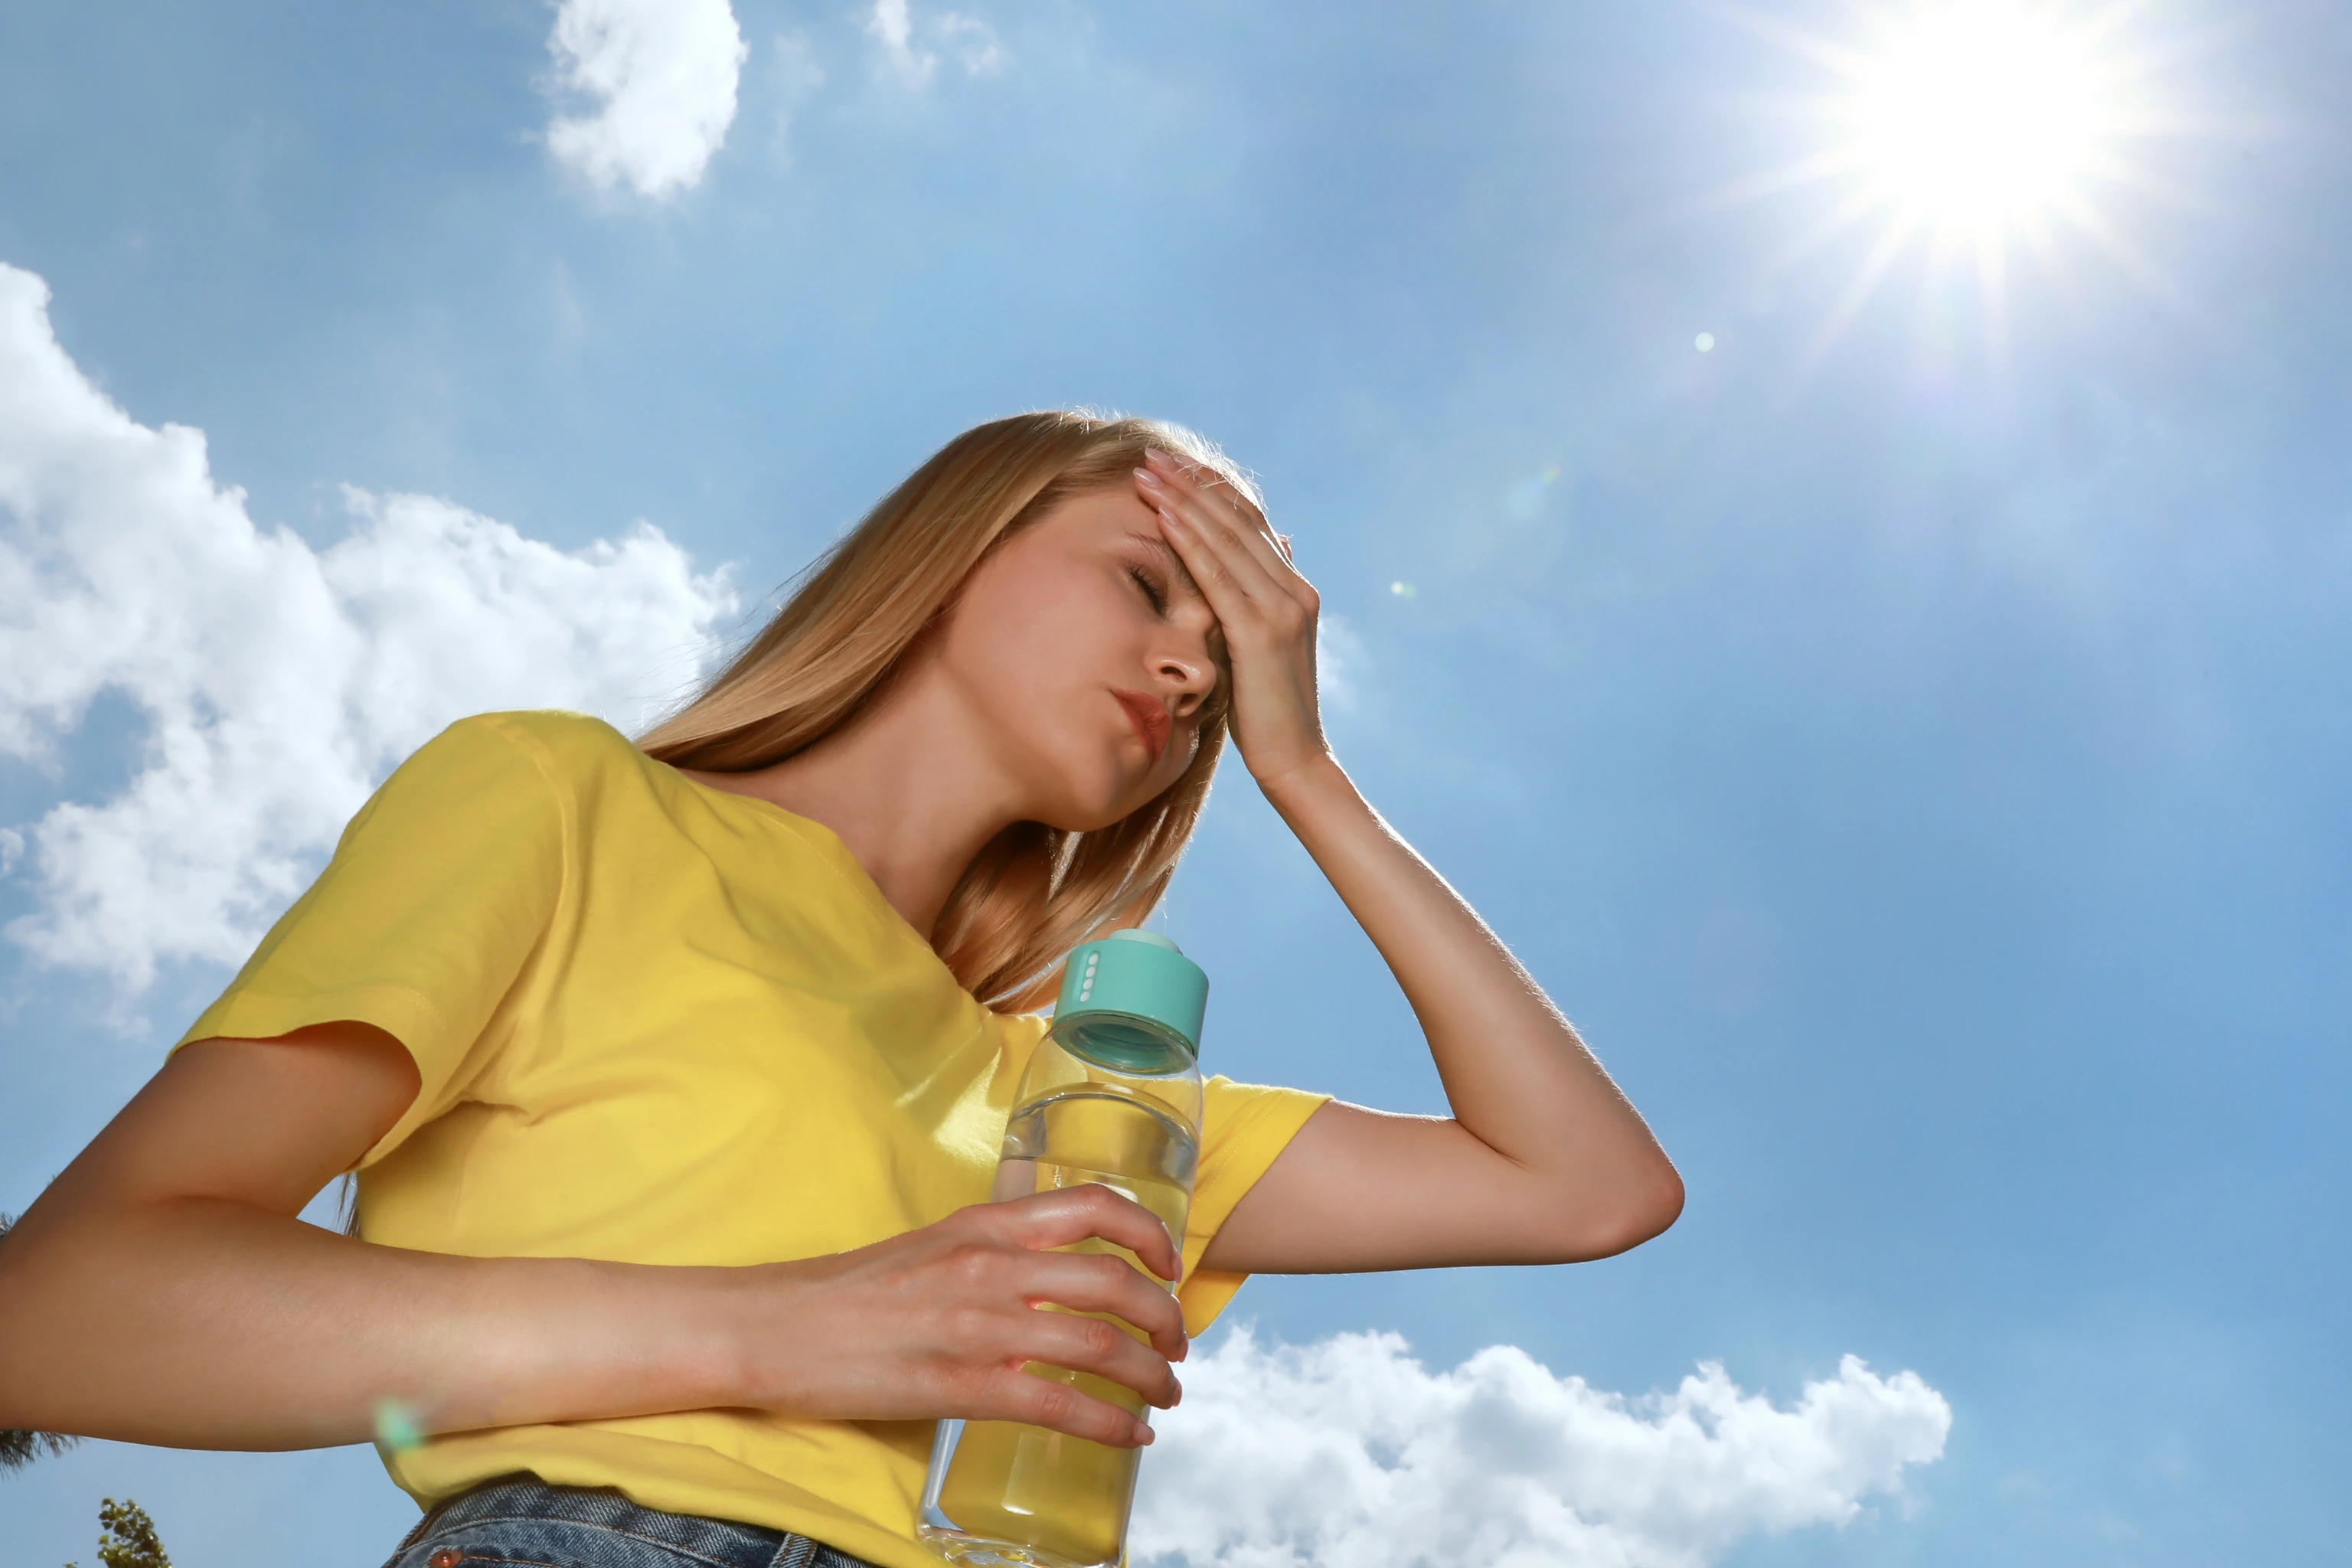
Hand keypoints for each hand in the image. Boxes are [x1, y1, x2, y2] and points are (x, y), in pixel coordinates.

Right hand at [739, 1184, 1188, 1447]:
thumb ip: (994, 1255)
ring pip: (1098, 1346)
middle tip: (1178, 1345)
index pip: (1093, 1206)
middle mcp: (990, 1266)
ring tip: (1167, 1395)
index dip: (1149, 1232)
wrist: (771, 1326)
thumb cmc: (848, 1292)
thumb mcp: (933, 1247)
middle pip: (1113, 1282)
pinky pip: (1057, 1406)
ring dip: (1149, 1375)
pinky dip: (1109, 1423)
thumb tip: (1050, 1281)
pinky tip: (1130, 1435)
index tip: (1170, 1263)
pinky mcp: (957, 1385)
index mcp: (985, 1225)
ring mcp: (976, 1326)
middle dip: (1165, 1317)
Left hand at [1134, 449, 1329, 789]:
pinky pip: (1219, 577)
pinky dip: (1191, 542)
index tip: (1173, 465)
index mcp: (1295, 590)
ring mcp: (1282, 610)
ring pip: (1227, 540)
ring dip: (1183, 502)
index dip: (1210, 489)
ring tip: (1147, 475)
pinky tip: (1165, 518)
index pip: (1250, 523)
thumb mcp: (1262, 648)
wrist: (1294, 758)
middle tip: (1150, 456)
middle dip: (1191, 484)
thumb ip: (1259, 603)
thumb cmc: (1267, 710)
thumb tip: (1270, 555)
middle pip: (1237, 520)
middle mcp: (1294, 590)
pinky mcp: (1261, 634)